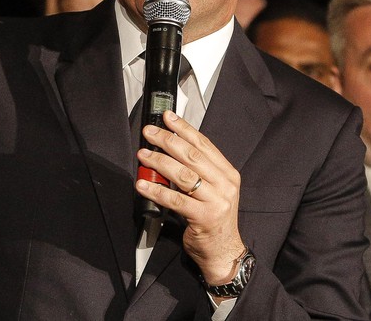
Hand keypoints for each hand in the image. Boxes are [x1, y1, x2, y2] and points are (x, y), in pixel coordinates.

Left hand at [135, 111, 245, 288]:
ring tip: (143, 155)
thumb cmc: (213, 219)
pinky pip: (176, 199)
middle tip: (149, 133)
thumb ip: (198, 171)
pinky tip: (143, 185)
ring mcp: (217, 201)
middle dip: (167, 140)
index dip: (184, 129)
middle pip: (192, 155)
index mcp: (227, 173)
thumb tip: (169, 149)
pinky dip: (157, 190)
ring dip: (159, 162)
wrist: (223, 251)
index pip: (204, 144)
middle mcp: (225, 184)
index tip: (168, 117)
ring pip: (183, 175)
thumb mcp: (212, 190)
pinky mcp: (204, 217)